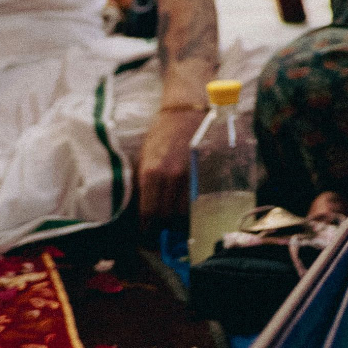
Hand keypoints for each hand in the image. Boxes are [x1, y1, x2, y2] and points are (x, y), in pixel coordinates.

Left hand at [137, 107, 200, 223]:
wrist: (185, 112)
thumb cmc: (161, 134)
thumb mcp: (143, 158)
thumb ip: (142, 184)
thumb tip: (141, 212)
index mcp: (150, 173)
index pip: (148, 214)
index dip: (147, 229)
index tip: (146, 235)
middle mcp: (171, 176)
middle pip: (167, 216)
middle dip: (163, 227)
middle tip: (161, 230)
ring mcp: (190, 174)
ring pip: (185, 211)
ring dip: (179, 219)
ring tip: (175, 220)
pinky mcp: (206, 171)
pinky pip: (199, 199)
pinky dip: (193, 207)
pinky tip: (189, 208)